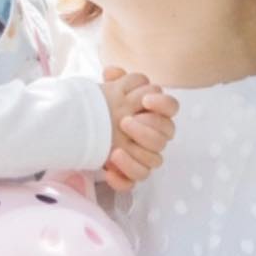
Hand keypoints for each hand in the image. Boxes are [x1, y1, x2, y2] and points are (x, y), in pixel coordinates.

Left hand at [100, 66, 178, 191]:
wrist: (84, 130)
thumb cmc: (104, 111)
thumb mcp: (108, 92)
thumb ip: (115, 81)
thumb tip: (112, 72)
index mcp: (153, 114)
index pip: (171, 108)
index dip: (163, 104)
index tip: (145, 101)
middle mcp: (154, 136)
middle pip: (165, 136)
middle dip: (146, 129)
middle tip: (124, 122)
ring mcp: (144, 156)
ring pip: (154, 161)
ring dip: (136, 154)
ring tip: (115, 149)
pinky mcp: (130, 174)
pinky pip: (134, 182)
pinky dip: (122, 178)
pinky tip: (109, 171)